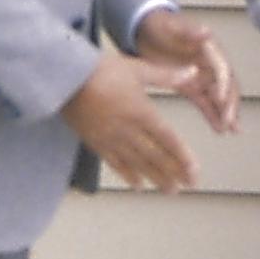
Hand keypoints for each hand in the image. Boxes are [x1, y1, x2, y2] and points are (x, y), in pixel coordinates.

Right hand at [60, 51, 202, 191]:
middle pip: (156, 156)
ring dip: (156, 178)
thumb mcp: (137, 68)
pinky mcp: (95, 142)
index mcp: (141, 112)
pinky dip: (128, 175)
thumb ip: (166, 75)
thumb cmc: (101, 70)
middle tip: (188, 186)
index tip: (194, 172)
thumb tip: (193, 72)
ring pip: (138, 163)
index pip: (168, 140)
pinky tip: (138, 185)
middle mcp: (128, 130)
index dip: (182, 158)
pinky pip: (115, 163)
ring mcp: (111, 139)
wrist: (65, 78)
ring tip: (170, 190)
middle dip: (173, 172)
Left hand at [135, 8, 241, 135]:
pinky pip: (206, 103)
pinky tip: (219, 129)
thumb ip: (190, 31)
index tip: (221, 99)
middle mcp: (210, 64)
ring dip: (225, 113)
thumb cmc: (161, 25)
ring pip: (219, 98)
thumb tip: (207, 32)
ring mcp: (202, 76)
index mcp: (209, 49)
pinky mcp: (192, 86)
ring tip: (229, 130)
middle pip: (227, 86)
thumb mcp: (172, 26)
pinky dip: (213, 115)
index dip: (224, 84)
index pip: (222, 69)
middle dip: (229, 104)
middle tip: (228, 121)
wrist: (146, 31)